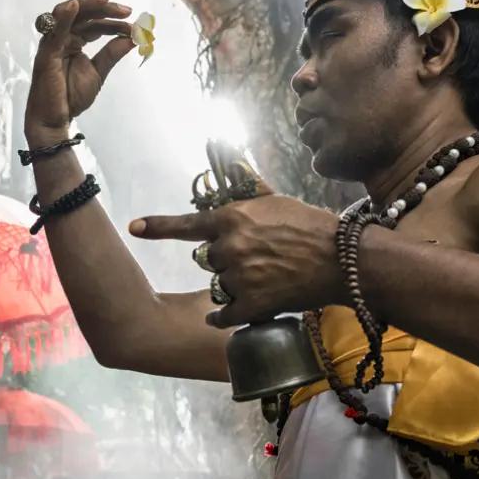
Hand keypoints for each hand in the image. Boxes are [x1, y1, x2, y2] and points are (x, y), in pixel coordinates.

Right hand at [24, 0, 136, 141]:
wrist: (55, 120)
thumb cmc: (70, 98)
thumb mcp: (98, 72)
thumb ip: (112, 53)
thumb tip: (132, 38)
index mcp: (73, 41)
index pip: (94, 23)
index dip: (114, 21)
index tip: (134, 25)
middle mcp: (61, 39)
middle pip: (82, 14)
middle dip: (105, 9)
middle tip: (127, 10)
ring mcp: (52, 44)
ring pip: (67, 14)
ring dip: (87, 4)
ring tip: (106, 0)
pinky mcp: (46, 54)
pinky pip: (53, 31)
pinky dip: (62, 16)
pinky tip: (73, 5)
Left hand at [129, 195, 345, 327]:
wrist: (343, 260)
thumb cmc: (313, 226)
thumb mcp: (278, 200)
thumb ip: (250, 188)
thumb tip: (234, 161)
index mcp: (233, 218)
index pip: (187, 224)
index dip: (158, 227)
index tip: (135, 228)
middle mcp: (231, 247)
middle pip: (206, 259)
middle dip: (223, 259)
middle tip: (254, 257)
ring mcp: (240, 278)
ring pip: (218, 285)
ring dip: (232, 284)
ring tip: (264, 277)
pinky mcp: (252, 305)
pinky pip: (222, 315)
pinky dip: (222, 317)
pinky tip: (225, 316)